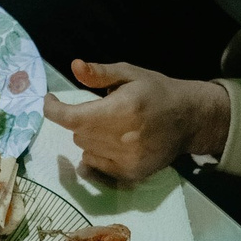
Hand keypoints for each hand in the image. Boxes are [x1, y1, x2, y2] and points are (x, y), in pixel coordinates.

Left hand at [43, 61, 229, 183]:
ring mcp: (128, 159)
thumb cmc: (157, 92)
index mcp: (122, 109)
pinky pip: (96, 164)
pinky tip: (115, 142)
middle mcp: (123, 138)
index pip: (72, 117)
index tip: (50, 101)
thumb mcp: (131, 74)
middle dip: (80, 120)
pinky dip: (98, 153)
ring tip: (111, 126)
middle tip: (99, 109)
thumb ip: (100, 74)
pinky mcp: (131, 173)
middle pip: (77, 133)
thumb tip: (74, 67)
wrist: (191, 119)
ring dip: (89, 137)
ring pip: (85, 149)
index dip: (53, 110)